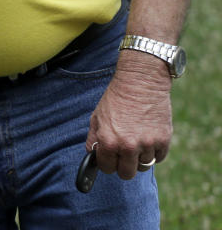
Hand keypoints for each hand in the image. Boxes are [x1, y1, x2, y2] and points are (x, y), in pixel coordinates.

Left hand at [86, 52, 172, 179]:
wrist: (140, 82)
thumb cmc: (116, 98)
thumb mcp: (97, 116)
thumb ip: (94, 138)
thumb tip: (93, 155)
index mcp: (108, 141)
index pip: (107, 168)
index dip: (107, 164)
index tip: (110, 159)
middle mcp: (128, 146)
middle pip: (126, 174)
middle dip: (123, 166)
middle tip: (124, 155)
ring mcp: (147, 144)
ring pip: (143, 166)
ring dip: (139, 158)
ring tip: (137, 141)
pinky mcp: (163, 141)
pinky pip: (158, 158)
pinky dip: (154, 152)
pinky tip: (148, 138)